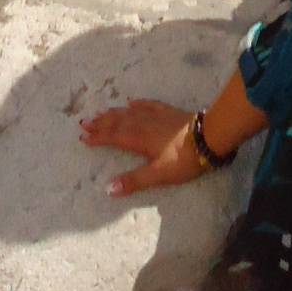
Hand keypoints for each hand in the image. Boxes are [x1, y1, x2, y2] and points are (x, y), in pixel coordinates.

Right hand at [79, 100, 199, 196]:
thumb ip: (134, 181)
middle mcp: (143, 124)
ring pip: (130, 112)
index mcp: (138, 139)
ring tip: (101, 112)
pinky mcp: (168, 111)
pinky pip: (148, 104)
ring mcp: (156, 115)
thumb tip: (108, 189)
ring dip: (114, 113)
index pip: (113, 137)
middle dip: (101, 123)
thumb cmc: (183, 159)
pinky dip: (137, 103)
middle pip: (118, 122)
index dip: (98, 137)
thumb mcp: (158, 175)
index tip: (83, 137)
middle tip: (85, 121)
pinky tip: (132, 101)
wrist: (208, 137)